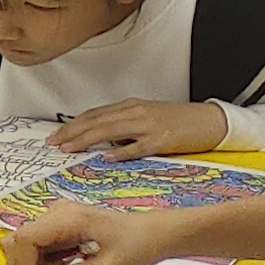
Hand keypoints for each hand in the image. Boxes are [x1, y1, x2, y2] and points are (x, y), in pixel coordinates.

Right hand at [0, 202, 190, 264]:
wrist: (155, 234)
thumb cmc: (137, 247)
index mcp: (69, 218)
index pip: (26, 239)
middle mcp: (58, 212)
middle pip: (19, 240)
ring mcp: (58, 216)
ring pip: (25, 243)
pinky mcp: (60, 224)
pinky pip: (38, 244)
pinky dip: (39, 263)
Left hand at [52, 100, 225, 161]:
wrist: (210, 121)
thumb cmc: (180, 121)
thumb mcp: (147, 119)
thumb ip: (125, 128)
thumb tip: (104, 143)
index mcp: (131, 107)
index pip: (94, 115)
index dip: (72, 125)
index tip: (56, 136)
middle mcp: (136, 112)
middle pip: (96, 121)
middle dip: (71, 132)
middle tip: (53, 143)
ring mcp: (148, 125)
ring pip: (110, 130)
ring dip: (86, 139)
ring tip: (69, 148)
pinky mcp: (162, 139)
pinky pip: (137, 146)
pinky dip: (120, 151)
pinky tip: (106, 157)